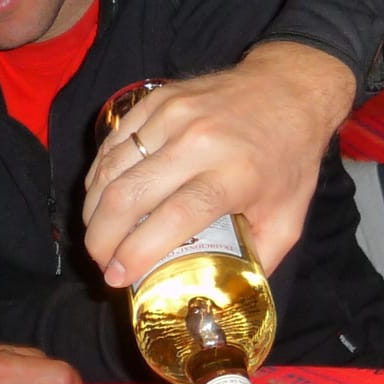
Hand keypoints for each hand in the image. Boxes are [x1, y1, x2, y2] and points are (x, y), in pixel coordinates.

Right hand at [82, 41, 357, 283]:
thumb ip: (260, 259)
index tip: (117, 277)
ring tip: (98, 236)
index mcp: (234, 174)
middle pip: (128, 196)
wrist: (290, 89)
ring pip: (111, 169)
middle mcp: (199, 142)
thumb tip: (224, 294)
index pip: (172, 218)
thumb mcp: (289, 216)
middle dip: (101, 238)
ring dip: (93, 209)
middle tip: (100, 261)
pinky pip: (112, 144)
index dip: (136, 252)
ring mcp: (174, 116)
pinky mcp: (157, 99)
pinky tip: (100, 199)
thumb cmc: (289, 158)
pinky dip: (98, 176)